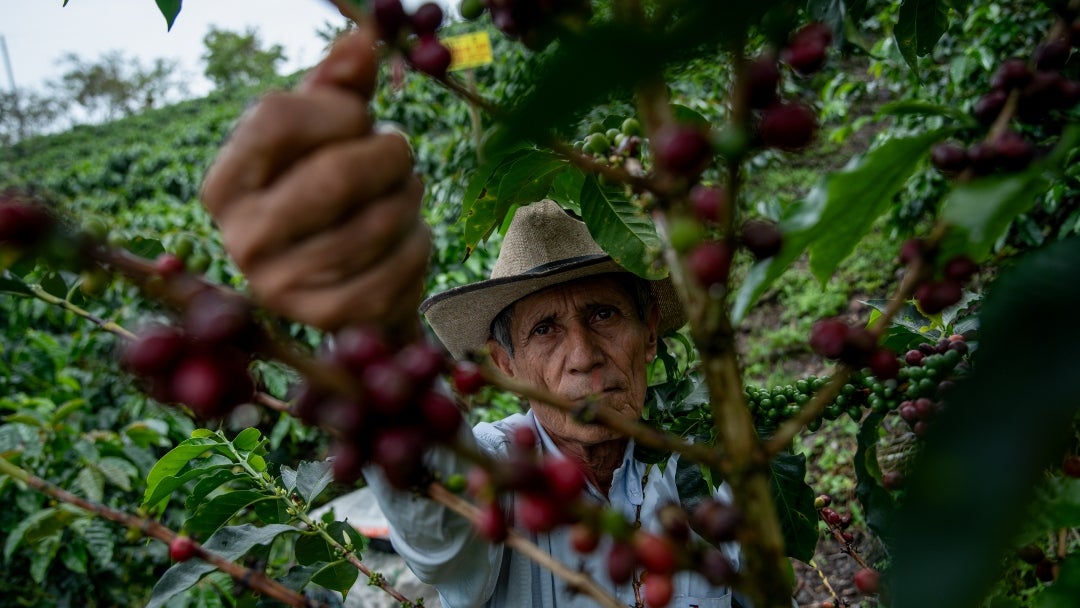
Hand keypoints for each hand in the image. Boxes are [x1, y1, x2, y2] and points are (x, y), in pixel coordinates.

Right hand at [201, 28, 428, 332]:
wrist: (337, 285)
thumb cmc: (325, 194)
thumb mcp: (321, 137)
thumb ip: (338, 86)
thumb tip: (364, 37)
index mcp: (225, 182)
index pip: (278, 121)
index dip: (339, 109)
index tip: (360, 117)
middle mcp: (241, 237)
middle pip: (336, 177)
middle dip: (389, 156)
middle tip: (401, 154)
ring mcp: (282, 286)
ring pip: (376, 224)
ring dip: (410, 199)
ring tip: (407, 192)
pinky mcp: (328, 319)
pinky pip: (397, 270)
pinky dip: (418, 244)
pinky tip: (411, 235)